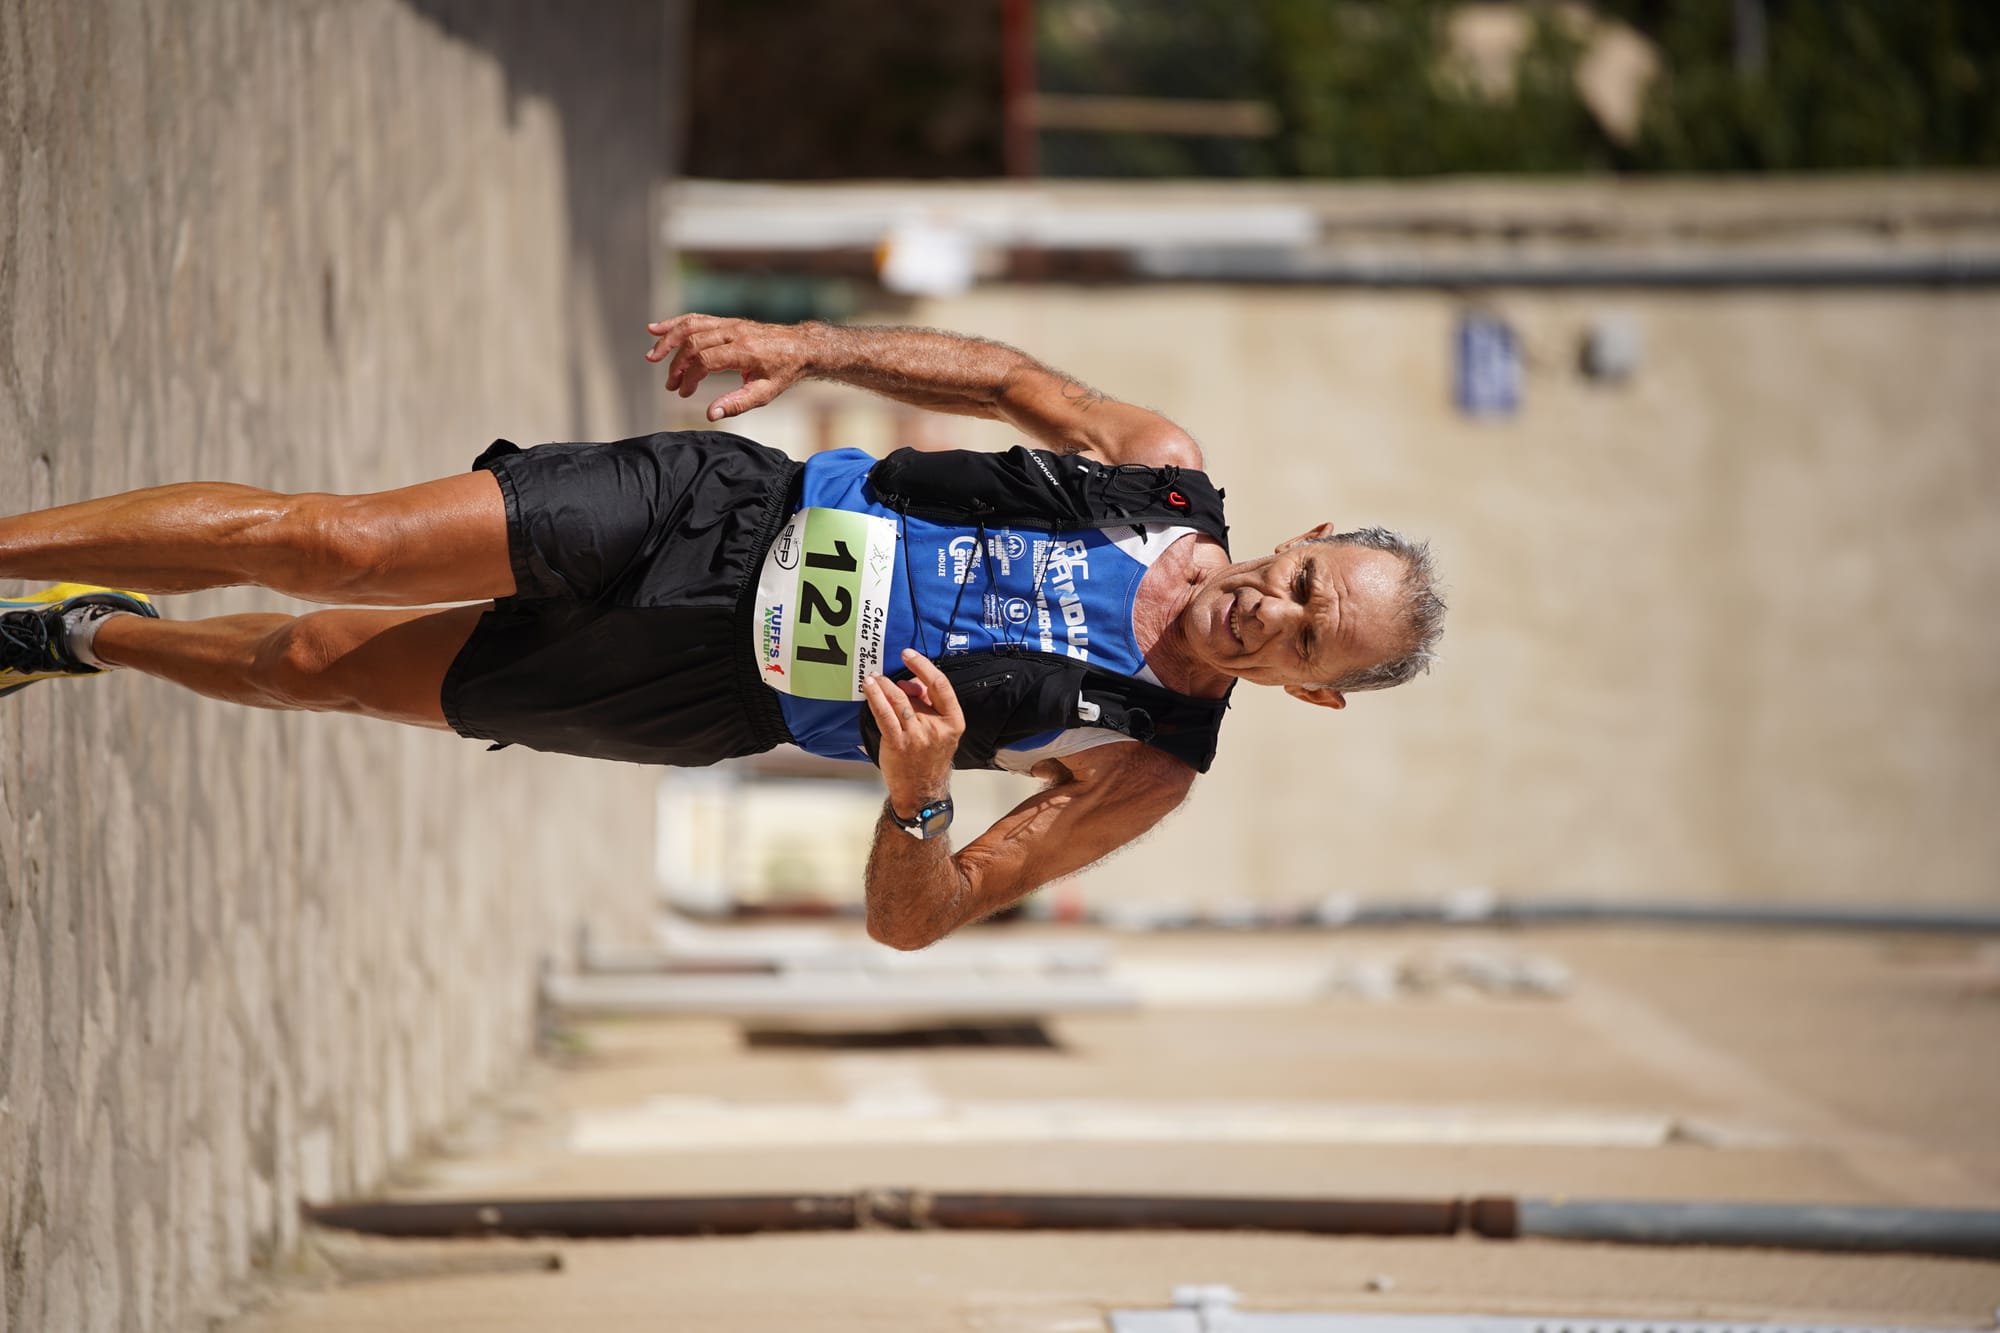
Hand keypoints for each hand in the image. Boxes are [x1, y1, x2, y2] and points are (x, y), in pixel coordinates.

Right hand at [645, 313, 813, 420]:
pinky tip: (656, 330)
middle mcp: (735, 333)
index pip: (705, 361)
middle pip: (694, 343)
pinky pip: (697, 319)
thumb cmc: (783, 372)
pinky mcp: (726, 322)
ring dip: (668, 340)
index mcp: (744, 351)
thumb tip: (710, 414)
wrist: (800, 347)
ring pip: (691, 326)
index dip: (690, 377)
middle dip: (677, 365)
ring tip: (652, 356)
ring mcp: (730, 324)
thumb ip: (736, 404)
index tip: (684, 393)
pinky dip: (675, 324)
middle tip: (671, 385)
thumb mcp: (764, 394)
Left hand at [862, 649, 964, 814]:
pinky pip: (884, 714)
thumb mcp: (941, 732)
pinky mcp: (898, 743)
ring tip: (873, 680)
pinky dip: (875, 698)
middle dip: (897, 683)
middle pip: (915, 693)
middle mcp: (936, 727)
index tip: (910, 655)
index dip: (924, 667)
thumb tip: (911, 683)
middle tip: (884, 677)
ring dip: (883, 686)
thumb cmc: (930, 760)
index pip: (940, 686)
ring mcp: (917, 736)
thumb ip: (930, 706)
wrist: (921, 791)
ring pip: (898, 701)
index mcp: (953, 721)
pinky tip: (869, 688)